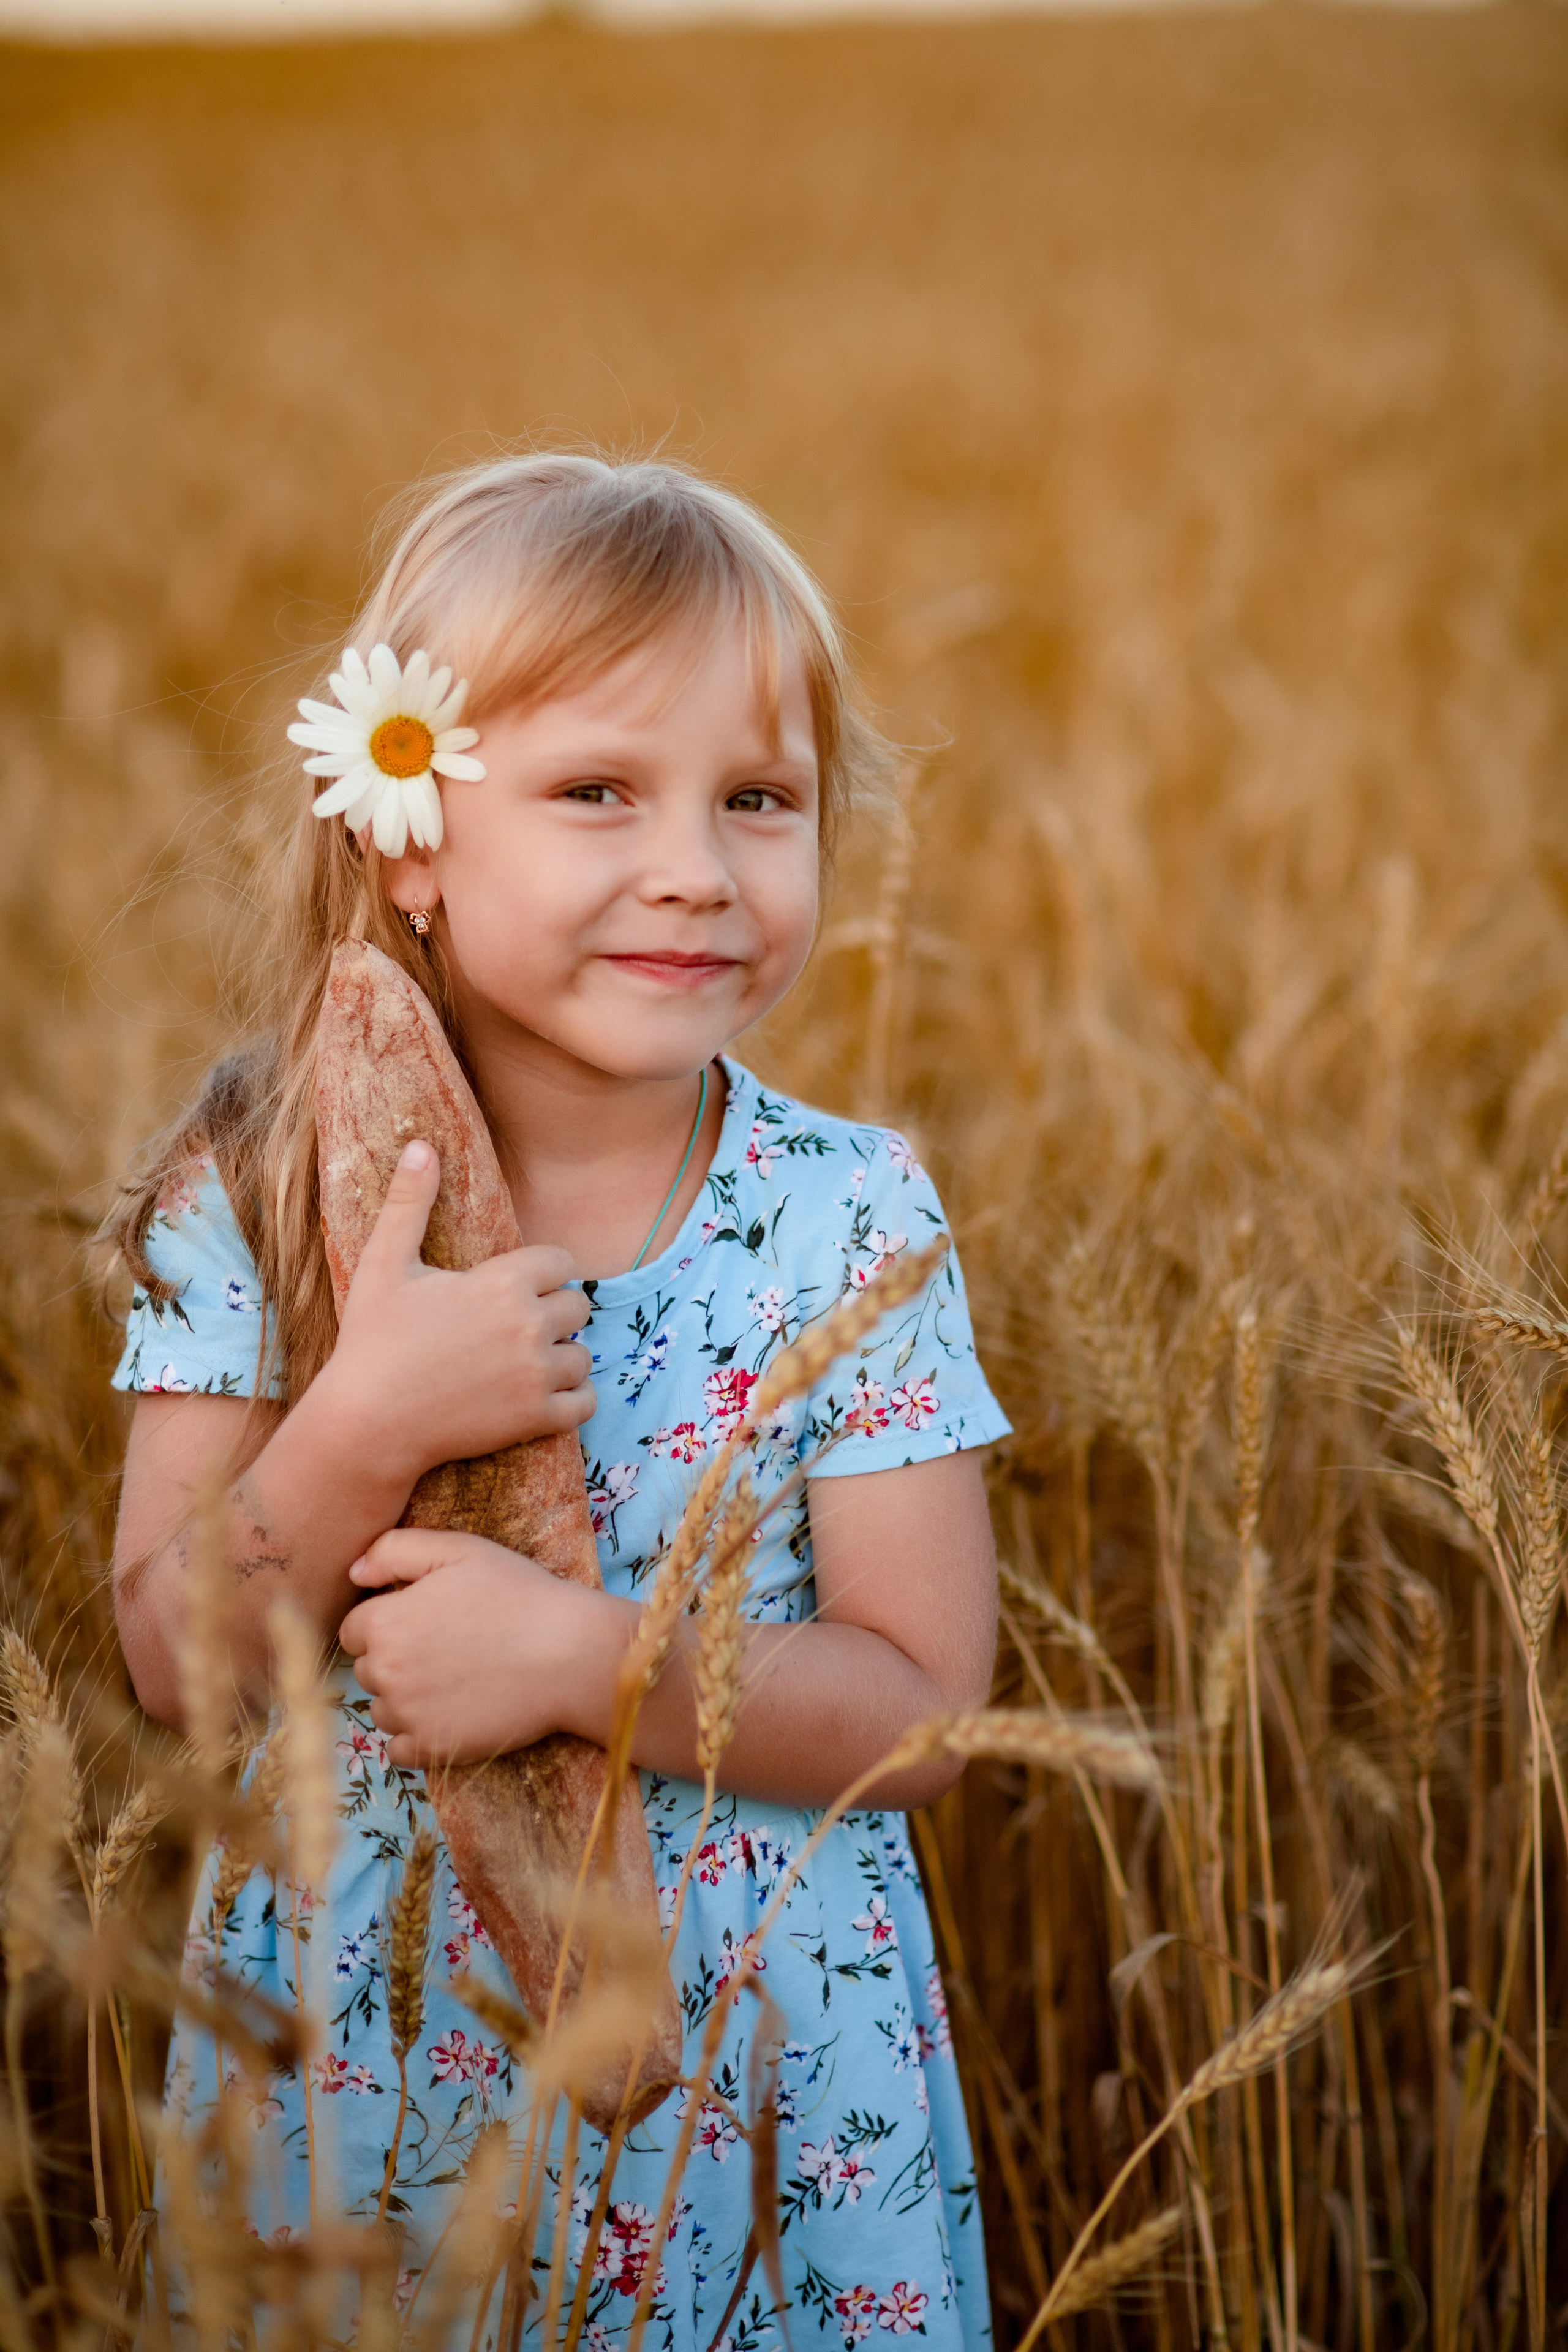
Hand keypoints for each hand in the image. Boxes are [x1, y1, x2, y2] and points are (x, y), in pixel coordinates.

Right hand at [324, 1141, 595, 1483]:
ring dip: (562, 1356)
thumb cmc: (372, 1340)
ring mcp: (537, 1374)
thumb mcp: (385, 1263)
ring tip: (524, 1361)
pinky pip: (585, 1402)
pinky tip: (540, 1395)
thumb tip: (420, 1146)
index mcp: (503, 1281)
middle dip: (552, 1312)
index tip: (515, 1286)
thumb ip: (410, 1203)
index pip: (560, 1261)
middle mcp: (530, 1324)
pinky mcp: (537, 1417)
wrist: (367, 1422)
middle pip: (577, 1305)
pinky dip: (571, 1400)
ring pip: (583, 1355)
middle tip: (514, 1326)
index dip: (540, 1272)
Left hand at [338, 1528, 617, 1766]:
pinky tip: (451, 1712)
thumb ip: (394, 1549)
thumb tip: (353, 1573)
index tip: (426, 1620)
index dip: (388, 1621)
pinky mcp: (432, 1748)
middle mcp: (385, 1673)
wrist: (569, 1653)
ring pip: (382, 1708)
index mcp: (384, 1622)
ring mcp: (407, 1715)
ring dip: (405, 1698)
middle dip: (396, 1658)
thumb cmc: (517, 1594)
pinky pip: (399, 1749)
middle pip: (368, 1669)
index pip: (355, 1629)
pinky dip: (417, 1734)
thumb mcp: (458, 1550)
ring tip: (455, 1677)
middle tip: (447, 1646)